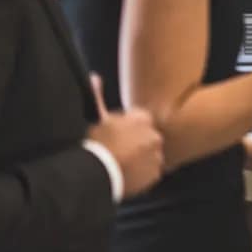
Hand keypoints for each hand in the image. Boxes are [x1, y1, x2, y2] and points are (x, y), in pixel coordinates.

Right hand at [85, 74, 164, 198]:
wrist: (98, 173)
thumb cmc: (95, 144)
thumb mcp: (95, 118)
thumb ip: (97, 96)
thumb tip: (94, 77)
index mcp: (142, 119)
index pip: (139, 119)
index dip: (127, 127)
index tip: (116, 135)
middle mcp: (154, 135)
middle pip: (146, 137)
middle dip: (136, 142)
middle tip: (118, 151)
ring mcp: (156, 156)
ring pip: (150, 155)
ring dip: (141, 158)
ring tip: (122, 165)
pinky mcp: (155, 174)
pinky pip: (150, 173)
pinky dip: (142, 175)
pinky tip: (127, 175)